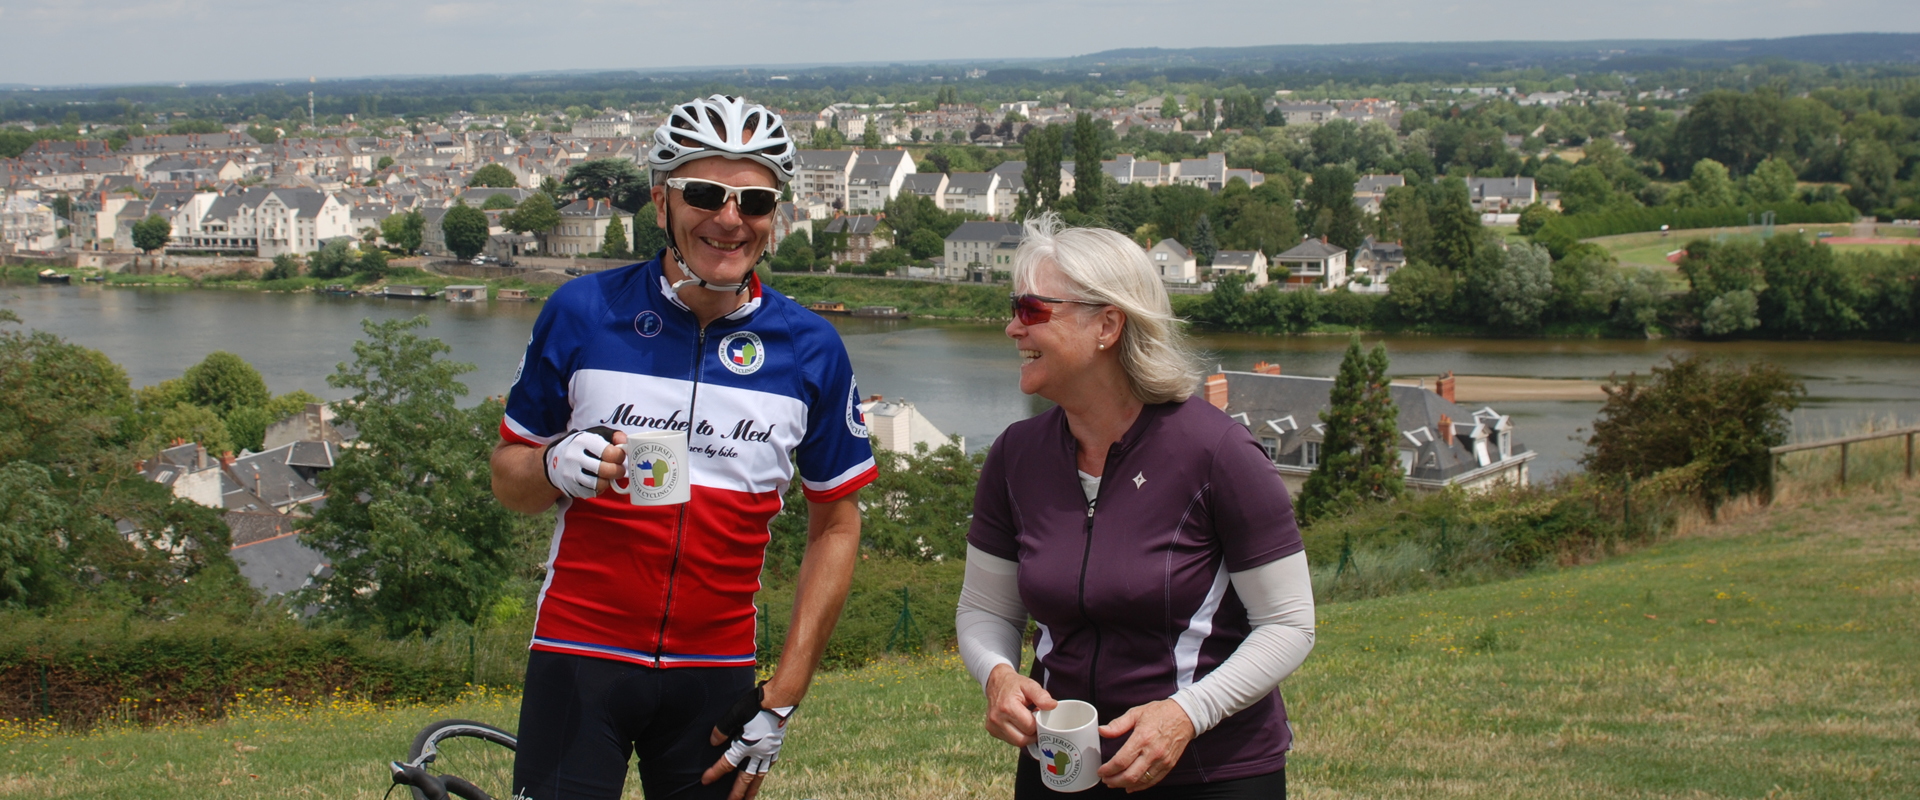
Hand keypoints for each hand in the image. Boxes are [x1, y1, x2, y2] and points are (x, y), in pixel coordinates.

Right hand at [542, 427, 626, 497]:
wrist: (555, 461)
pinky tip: (597, 481)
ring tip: (608, 475)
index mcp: (583, 441)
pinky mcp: (571, 488)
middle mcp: (575, 458)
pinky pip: (592, 493)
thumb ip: (614, 436)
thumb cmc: (582, 447)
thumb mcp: (596, 435)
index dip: (620, 456)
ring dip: (608, 481)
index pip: (610, 453)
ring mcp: (571, 474)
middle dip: (618, 471)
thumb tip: (627, 442)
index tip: (620, 456)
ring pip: (600, 484)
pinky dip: (599, 489)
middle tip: (620, 470)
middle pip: (606, 470)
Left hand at [701, 685, 795, 799]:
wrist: (779, 700)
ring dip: (753, 789)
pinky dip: (764, 772)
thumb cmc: (755, 706)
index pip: (726, 764)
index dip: (715, 773)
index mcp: (745, 746)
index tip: (705, 781)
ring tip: (749, 799)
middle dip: (737, 793)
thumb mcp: (733, 715)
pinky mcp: (777, 746)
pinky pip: (770, 764)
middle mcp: (757, 752)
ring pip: (760, 775)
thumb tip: (713, 742)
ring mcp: (768, 751)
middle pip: (745, 778)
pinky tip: (762, 775)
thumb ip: (722, 730)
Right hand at [983, 663, 1054, 747]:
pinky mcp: (992, 730)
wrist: (996, 683)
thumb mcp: (1030, 685)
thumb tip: (1053, 706)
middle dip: (1033, 733)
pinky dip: (1017, 735)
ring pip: (1017, 742)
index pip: (1030, 727)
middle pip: (1023, 739)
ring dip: (1025, 736)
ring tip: (1027, 722)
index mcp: (1008, 707)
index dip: (1038, 723)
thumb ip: (1042, 696)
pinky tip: (1018, 724)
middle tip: (1035, 721)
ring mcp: (993, 726)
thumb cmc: (1015, 685)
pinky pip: (1010, 740)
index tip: (1038, 714)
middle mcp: (997, 718)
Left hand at [1095, 700, 1194, 792]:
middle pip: (1130, 776)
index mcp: (1142, 738)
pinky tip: (1131, 786)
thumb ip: (1118, 724)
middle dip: (1114, 781)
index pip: (1121, 761)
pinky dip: (1140, 786)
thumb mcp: (1136, 713)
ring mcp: (1162, 761)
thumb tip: (1102, 731)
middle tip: (1105, 780)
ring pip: (1141, 781)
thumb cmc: (1161, 712)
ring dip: (1125, 785)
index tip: (1101, 771)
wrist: (1185, 715)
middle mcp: (1153, 752)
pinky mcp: (1169, 765)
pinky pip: (1153, 781)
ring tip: (1115, 783)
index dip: (1108, 769)